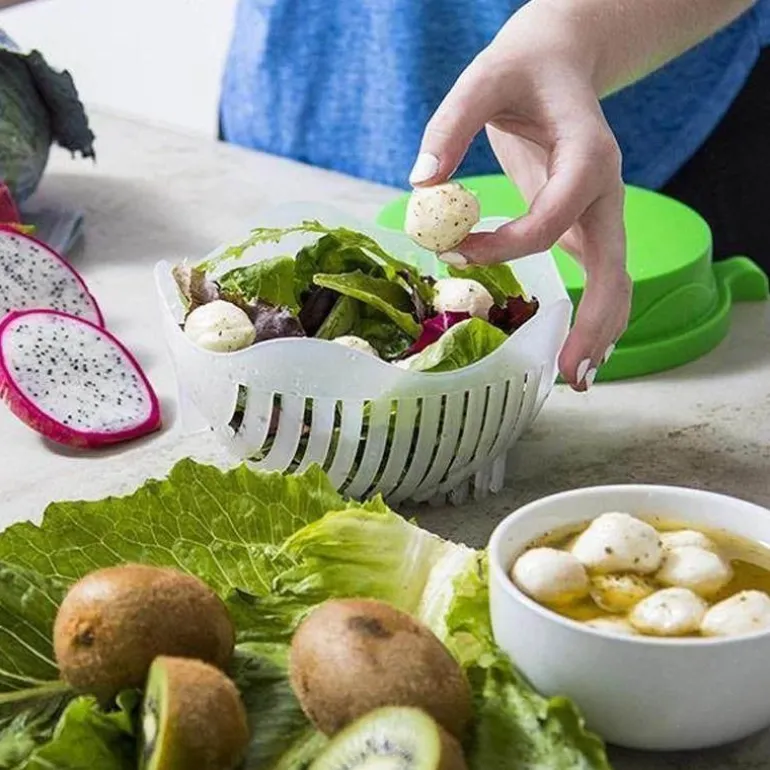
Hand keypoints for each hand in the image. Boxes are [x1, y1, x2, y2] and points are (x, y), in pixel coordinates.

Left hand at [409, 6, 631, 390]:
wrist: (560, 64)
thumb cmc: (522, 70)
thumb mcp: (483, 79)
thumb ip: (451, 125)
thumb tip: (420, 184)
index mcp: (588, 155)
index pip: (554, 219)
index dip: (506, 245)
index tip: (452, 250)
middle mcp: (606, 190)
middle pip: (614, 268)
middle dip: (594, 323)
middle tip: (567, 373)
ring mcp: (603, 212)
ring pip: (618, 282)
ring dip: (602, 331)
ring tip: (576, 378)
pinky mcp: (588, 225)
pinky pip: (601, 277)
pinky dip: (594, 315)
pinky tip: (576, 349)